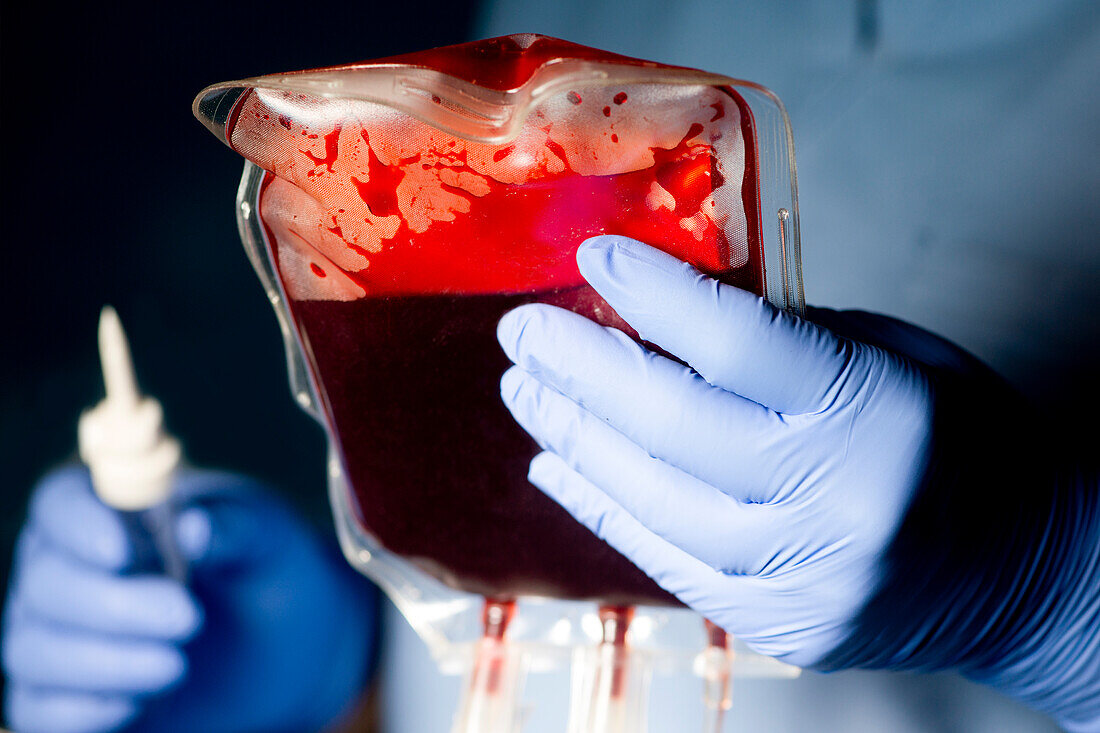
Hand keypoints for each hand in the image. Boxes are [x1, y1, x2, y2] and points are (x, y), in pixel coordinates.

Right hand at [3, 466, 375, 732]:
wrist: (293, 646)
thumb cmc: (271, 570)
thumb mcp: (269, 540)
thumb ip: (234, 527)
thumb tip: (192, 526)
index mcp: (116, 506)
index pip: (62, 498)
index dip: (77, 523)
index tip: (118, 551)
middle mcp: (75, 565)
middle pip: (44, 580)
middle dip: (109, 605)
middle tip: (187, 618)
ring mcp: (64, 631)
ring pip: (34, 649)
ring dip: (102, 663)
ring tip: (178, 666)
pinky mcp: (70, 695)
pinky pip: (37, 709)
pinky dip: (80, 711)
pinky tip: (138, 704)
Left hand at [497, 235, 1098, 727]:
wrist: (1023, 572)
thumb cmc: (960, 438)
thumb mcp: (891, 357)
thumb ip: (784, 340)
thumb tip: (664, 315)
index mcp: (869, 412)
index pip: (737, 342)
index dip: (653, 293)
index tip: (592, 254)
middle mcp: (829, 501)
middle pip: (669, 424)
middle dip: (579, 368)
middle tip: (522, 331)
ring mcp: (797, 576)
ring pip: (649, 500)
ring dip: (572, 438)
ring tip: (526, 391)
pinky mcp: (773, 624)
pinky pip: (662, 561)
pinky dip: (601, 507)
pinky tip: (555, 466)